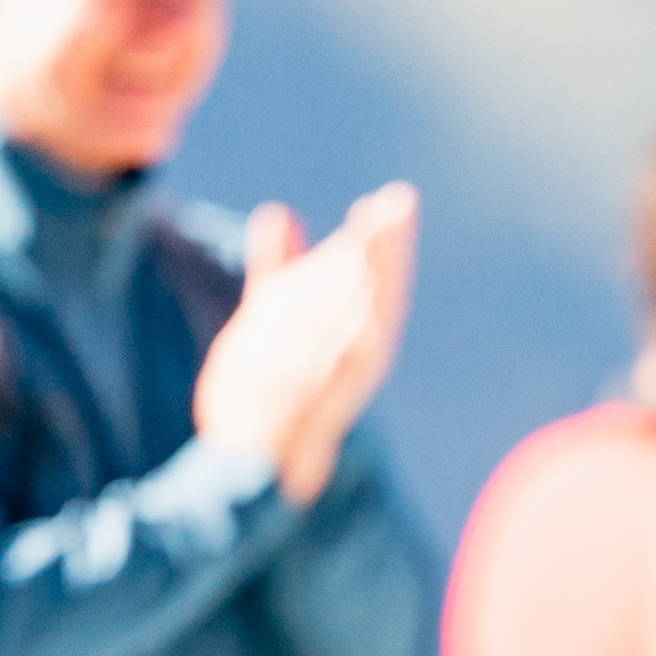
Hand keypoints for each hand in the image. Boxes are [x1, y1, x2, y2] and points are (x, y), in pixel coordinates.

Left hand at [191, 183, 422, 500]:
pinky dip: (353, 338)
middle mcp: (358, 349)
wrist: (258, 454)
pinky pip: (343, 366)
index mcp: (354, 324)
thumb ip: (278, 265)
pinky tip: (361, 312)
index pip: (375, 275)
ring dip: (374, 285)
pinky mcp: (322, 401)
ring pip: (363, 322)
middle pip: (377, 291)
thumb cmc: (271, 384)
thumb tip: (280, 212)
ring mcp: (340, 375)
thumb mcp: (269, 313)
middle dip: (387, 251)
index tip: (390, 201)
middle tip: (397, 207)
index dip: (385, 240)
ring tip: (378, 242)